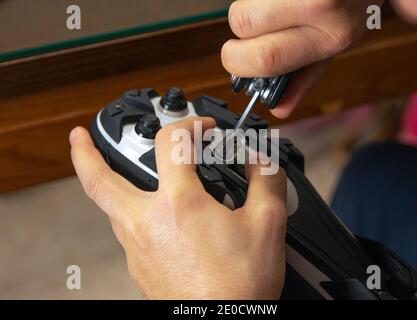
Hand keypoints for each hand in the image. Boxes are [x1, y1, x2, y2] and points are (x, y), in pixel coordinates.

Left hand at [69, 118, 287, 298]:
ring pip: (110, 206)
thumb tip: (260, 162)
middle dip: (84, 153)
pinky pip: (127, 230)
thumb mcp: (267, 225)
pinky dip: (132, 212)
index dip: (190, 123)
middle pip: (99, 180)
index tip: (204, 128)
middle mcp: (147, 222)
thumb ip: (266, 181)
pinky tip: (153, 216)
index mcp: (178, 204)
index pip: (172, 142)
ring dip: (109, 182)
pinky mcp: (139, 268)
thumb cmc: (237, 286)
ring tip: (112, 171)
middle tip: (78, 137)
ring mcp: (136, 248)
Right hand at [222, 0, 383, 117]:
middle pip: (241, 21)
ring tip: (274, 9)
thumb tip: (278, 108)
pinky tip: (278, 0)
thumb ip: (304, 78)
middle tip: (253, 31)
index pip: (265, 56)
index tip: (236, 62)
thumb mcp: (335, 47)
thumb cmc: (353, 9)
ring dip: (250, 9)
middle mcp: (319, 4)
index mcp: (328, 38)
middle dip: (239, 30)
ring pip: (243, 1)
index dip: (237, 62)